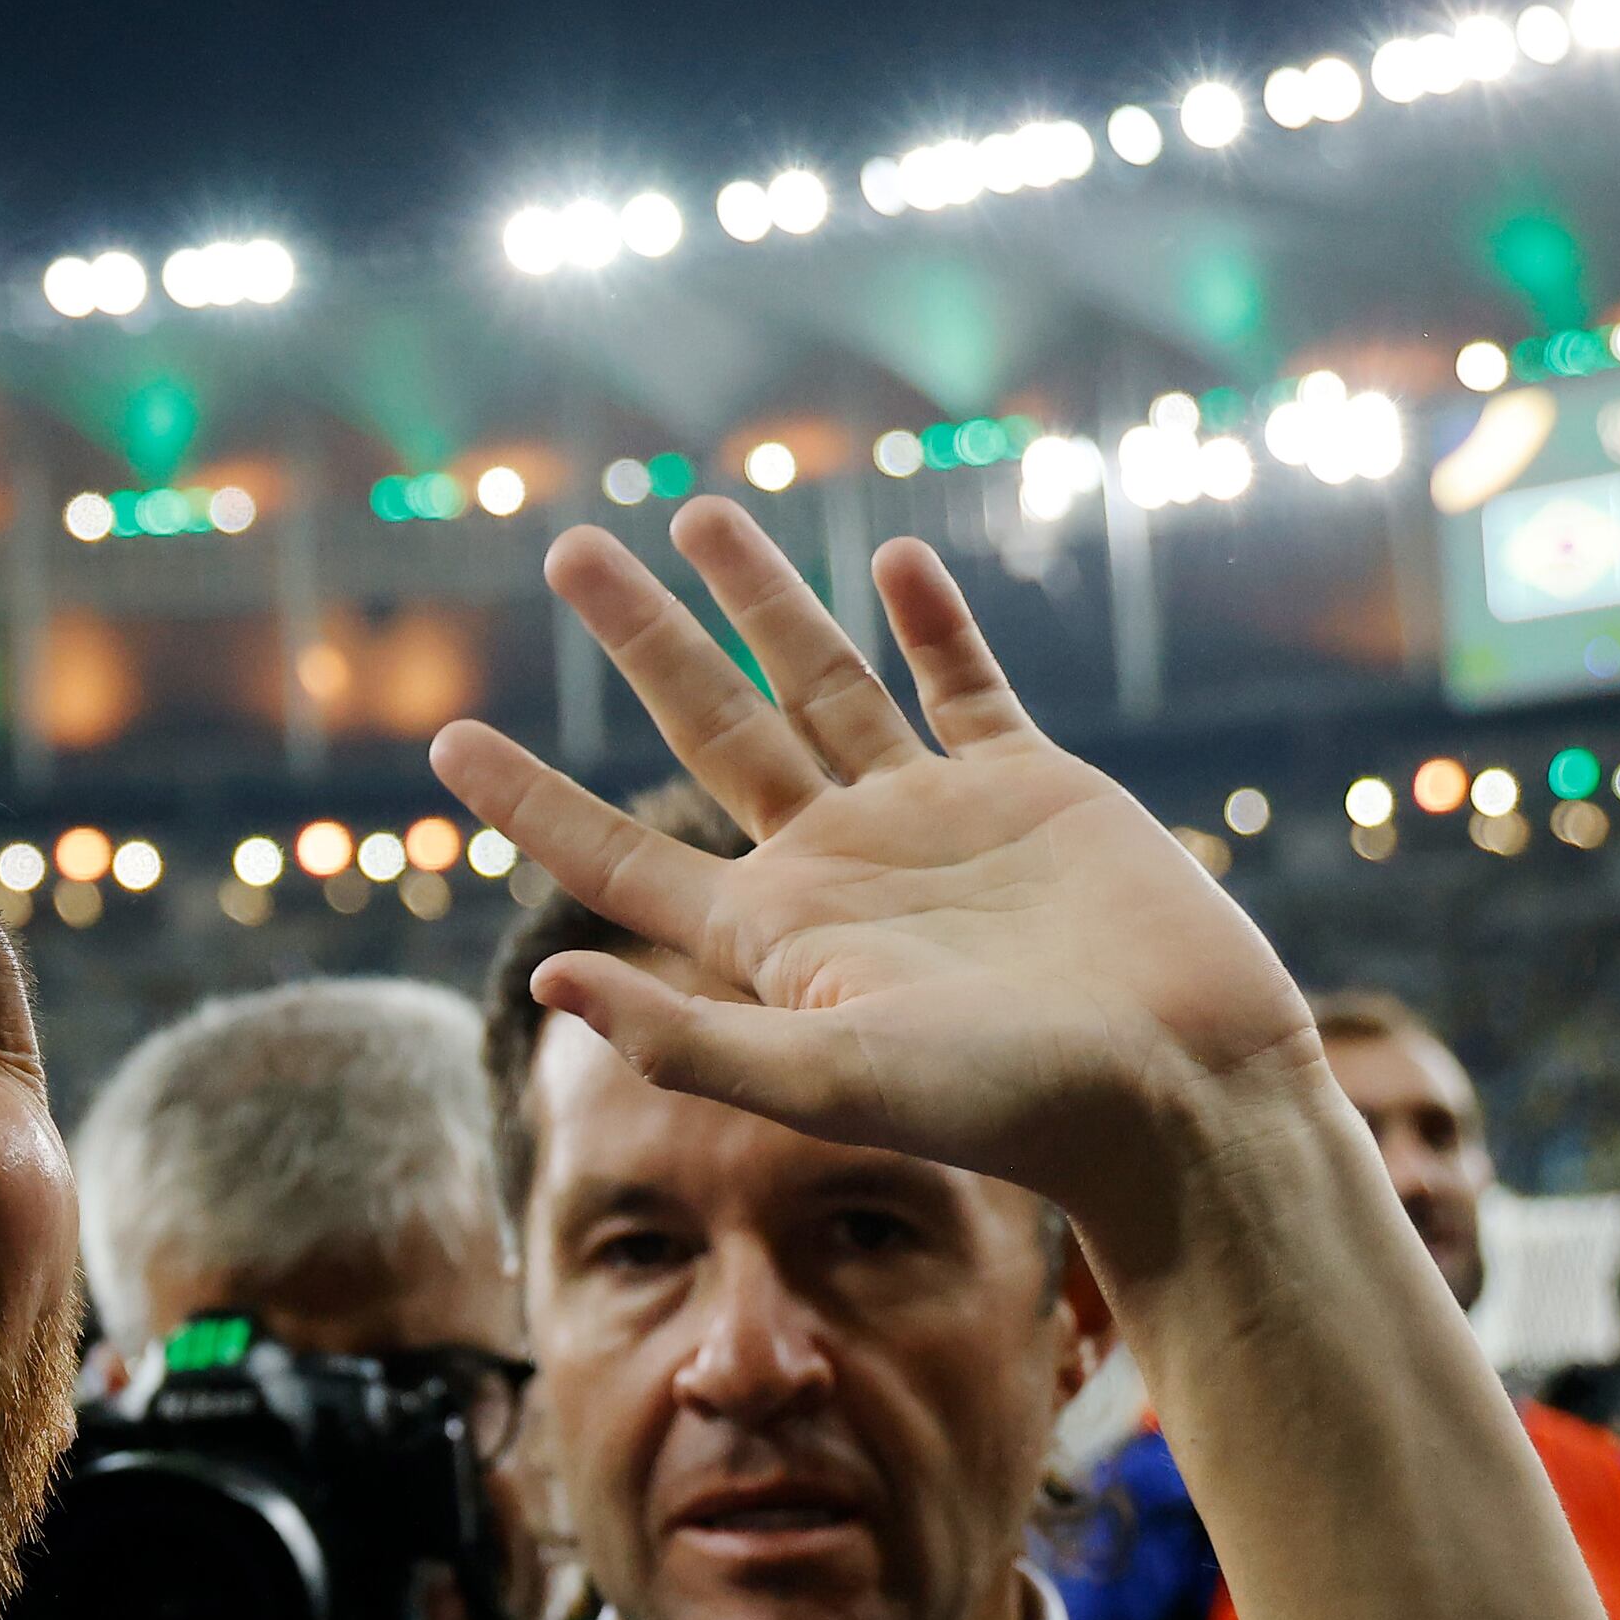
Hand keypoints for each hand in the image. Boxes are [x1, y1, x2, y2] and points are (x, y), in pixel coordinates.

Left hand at [427, 502, 1323, 1278]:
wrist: (1174, 1089)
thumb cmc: (1005, 1106)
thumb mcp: (827, 1080)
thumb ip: (688, 1039)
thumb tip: (549, 991)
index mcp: (773, 935)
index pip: (616, 855)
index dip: (530, 799)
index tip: (444, 740)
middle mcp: (837, 863)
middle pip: (710, 724)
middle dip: (641, 637)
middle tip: (568, 546)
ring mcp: (932, 816)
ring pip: (824, 681)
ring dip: (766, 596)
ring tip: (699, 513)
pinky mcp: (1031, 784)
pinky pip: (965, 683)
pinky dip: (930, 623)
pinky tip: (888, 562)